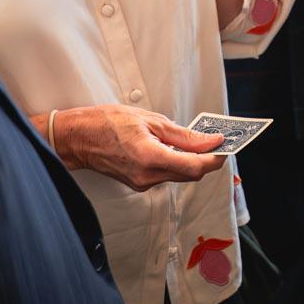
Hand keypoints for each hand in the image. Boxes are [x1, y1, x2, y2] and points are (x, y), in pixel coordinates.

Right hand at [50, 104, 225, 190]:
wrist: (79, 138)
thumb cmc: (108, 123)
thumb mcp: (150, 120)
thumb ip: (183, 135)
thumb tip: (210, 141)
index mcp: (150, 157)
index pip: (195, 167)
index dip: (214, 158)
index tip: (224, 146)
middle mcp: (147, 176)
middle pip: (191, 175)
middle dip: (206, 160)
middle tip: (213, 142)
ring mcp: (142, 183)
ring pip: (179, 175)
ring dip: (190, 161)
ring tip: (192, 141)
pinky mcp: (138, 184)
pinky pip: (165, 175)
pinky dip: (174, 163)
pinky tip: (172, 148)